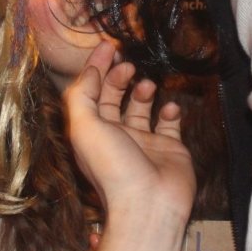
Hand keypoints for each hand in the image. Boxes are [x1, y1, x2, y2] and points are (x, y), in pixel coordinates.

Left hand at [52, 43, 193, 250]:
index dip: (96, 69)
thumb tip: (91, 69)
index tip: (107, 47)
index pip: (91, 93)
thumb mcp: (84, 126)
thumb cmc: (113, 168)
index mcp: (92, 132)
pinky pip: (168, 122)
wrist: (149, 204)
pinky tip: (168, 108)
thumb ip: (82, 94)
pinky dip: (169, 110)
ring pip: (142, 107)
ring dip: (144, 91)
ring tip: (147, 86)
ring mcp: (144, 142)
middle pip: (115, 97)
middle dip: (120, 77)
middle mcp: (116, 136)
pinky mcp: (169, 148)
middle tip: (128, 65)